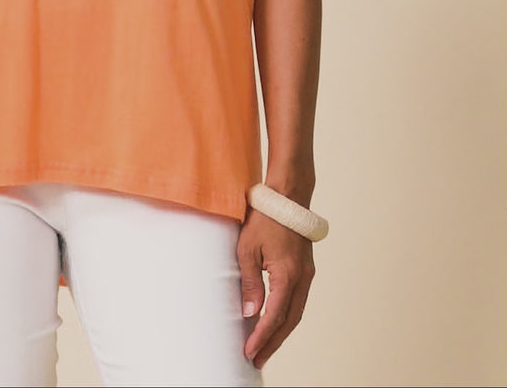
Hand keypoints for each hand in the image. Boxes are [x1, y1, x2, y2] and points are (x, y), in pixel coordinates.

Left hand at [236, 206, 315, 370]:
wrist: (287, 196)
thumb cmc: (265, 218)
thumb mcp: (248, 249)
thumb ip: (250, 282)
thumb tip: (250, 313)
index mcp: (288, 274)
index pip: (275, 316)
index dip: (262, 337)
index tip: (249, 352)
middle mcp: (302, 278)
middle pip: (289, 321)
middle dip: (273, 343)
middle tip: (257, 359)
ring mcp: (307, 274)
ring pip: (296, 313)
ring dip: (281, 332)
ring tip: (264, 347)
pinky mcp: (305, 270)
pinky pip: (298, 300)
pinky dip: (286, 316)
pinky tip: (275, 322)